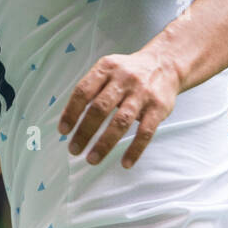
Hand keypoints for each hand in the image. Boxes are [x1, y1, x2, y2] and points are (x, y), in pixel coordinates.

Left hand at [58, 44, 182, 169]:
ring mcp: (142, 94)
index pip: (83, 91)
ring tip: (92, 159)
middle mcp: (124, 79)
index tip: (63, 131)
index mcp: (107, 68)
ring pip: (121, 122)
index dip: (71, 112)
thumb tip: (68, 119)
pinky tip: (125, 163)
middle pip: (100, 108)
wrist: (165, 64)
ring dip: (104, 144)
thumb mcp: (108, 70)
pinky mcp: (158, 108)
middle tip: (74, 150)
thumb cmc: (128, 73)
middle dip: (84, 132)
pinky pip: (145, 132)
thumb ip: (90, 89)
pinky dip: (134, 150)